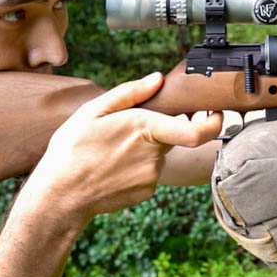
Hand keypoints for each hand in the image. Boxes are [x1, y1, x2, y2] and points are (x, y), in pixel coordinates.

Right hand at [19, 72, 222, 226]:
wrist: (59, 197)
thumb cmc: (71, 151)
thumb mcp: (92, 112)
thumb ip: (130, 93)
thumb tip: (157, 79)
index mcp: (145, 129)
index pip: (197, 131)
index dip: (214, 123)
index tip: (217, 114)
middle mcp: (155, 154)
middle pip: (172, 135)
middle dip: (159, 130)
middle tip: (127, 132)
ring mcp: (152, 175)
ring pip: (159, 153)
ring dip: (144, 149)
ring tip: (111, 152)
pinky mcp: (147, 191)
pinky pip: (150, 171)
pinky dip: (137, 167)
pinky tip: (113, 167)